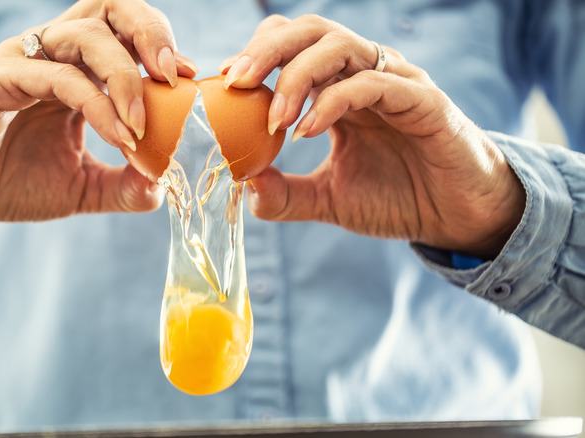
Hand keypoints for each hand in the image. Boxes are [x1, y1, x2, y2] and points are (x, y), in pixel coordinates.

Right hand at [0, 0, 197, 237]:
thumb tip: (165, 187)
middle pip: (108, 8)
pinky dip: (96, 104)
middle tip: (175, 75)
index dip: (162, 47)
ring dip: (125, 75)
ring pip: (85, 34)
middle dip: (150, 30)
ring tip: (143, 125)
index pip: (124, 32)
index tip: (190, 81)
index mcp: (75, 68)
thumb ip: (123, 186)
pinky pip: (57, 76)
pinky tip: (118, 136)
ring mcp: (24, 61)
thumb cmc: (11, 182)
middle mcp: (52, 54)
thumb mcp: (81, 187)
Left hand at [220, 15, 523, 257]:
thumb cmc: (398, 199)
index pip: (294, 45)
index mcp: (340, 88)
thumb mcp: (329, 199)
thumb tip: (242, 185)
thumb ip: (286, 193)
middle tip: (236, 81)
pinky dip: (335, 101)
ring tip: (275, 118)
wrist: (456, 219)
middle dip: (268, 49)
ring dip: (297, 75)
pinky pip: (374, 83)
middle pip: (311, 31)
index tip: (225, 84)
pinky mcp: (423, 101)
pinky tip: (308, 131)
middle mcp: (365, 75)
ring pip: (340, 46)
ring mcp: (395, 82)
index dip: (257, 55)